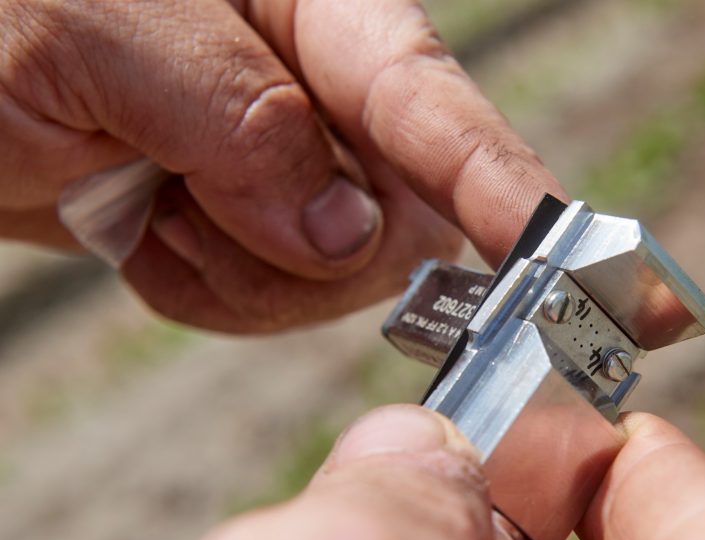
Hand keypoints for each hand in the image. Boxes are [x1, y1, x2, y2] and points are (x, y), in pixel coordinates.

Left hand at [0, 0, 561, 331]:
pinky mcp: (248, 227)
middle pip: (406, 216)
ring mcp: (285, 168)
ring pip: (347, 275)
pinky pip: (279, 302)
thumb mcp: (93, 39)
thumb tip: (344, 233)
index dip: (503, 186)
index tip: (568, 262)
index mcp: (306, 8)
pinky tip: (146, 239)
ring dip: (249, 276)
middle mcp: (316, 91)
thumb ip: (238, 121)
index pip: (430, 104)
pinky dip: (213, 296)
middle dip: (321, 254)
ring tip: (149, 216)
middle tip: (196, 221)